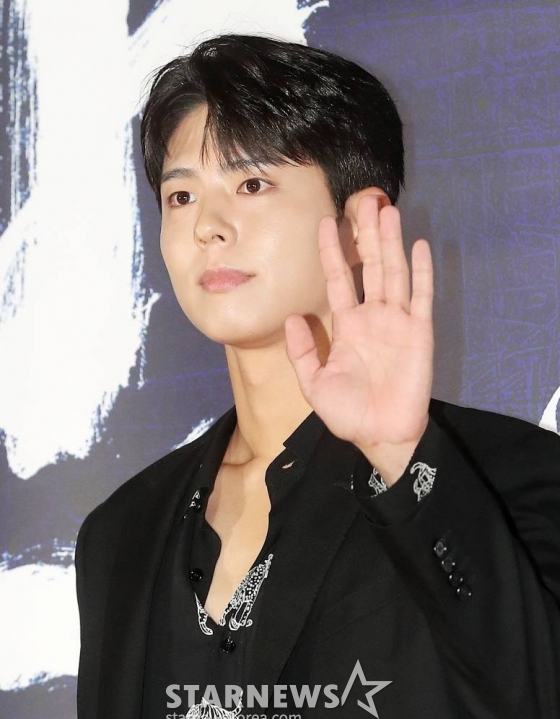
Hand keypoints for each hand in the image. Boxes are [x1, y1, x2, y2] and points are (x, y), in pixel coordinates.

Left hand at [285, 194, 433, 483]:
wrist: (381, 435)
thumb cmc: (348, 413)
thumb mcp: (314, 383)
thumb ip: (304, 351)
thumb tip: (293, 317)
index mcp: (347, 325)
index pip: (337, 279)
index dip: (330, 251)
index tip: (324, 222)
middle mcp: (372, 316)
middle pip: (369, 266)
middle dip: (366, 235)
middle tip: (364, 201)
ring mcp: (397, 321)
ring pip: (394, 272)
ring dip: (391, 243)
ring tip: (388, 210)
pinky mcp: (419, 332)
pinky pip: (421, 296)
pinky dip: (422, 272)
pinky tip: (420, 246)